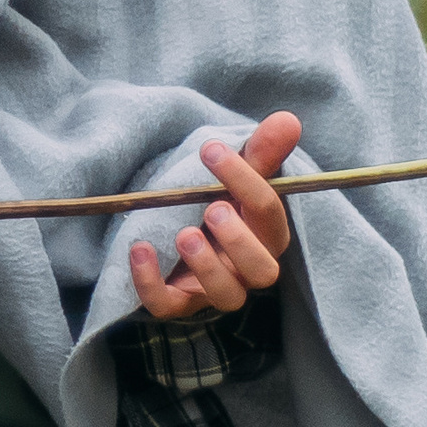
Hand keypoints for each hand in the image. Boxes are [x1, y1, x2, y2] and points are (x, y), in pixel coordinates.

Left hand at [128, 112, 299, 318]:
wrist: (180, 233)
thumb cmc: (219, 203)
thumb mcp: (237, 176)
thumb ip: (261, 152)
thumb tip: (288, 119)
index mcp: (266, 233)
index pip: (270, 213)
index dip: (245, 180)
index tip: (211, 150)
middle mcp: (247, 267)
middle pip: (263, 271)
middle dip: (239, 242)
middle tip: (213, 209)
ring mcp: (214, 288)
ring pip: (226, 296)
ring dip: (207, 266)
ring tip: (184, 235)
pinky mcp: (179, 302)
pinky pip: (168, 307)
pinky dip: (150, 284)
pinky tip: (139, 249)